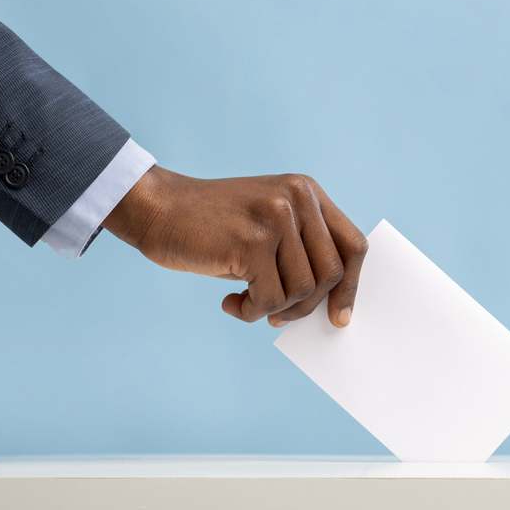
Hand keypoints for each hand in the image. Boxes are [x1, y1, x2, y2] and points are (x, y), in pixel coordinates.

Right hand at [103, 167, 367, 327]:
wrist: (157, 208)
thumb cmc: (213, 226)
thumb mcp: (267, 225)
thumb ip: (301, 252)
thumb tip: (331, 307)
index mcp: (307, 192)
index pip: (353, 245)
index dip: (351, 286)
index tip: (338, 317)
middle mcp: (297, 199)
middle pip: (331, 274)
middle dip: (306, 306)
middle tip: (276, 315)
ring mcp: (275, 218)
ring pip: (302, 291)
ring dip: (274, 309)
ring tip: (247, 302)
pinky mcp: (251, 243)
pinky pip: (269, 300)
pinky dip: (250, 312)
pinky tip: (230, 303)